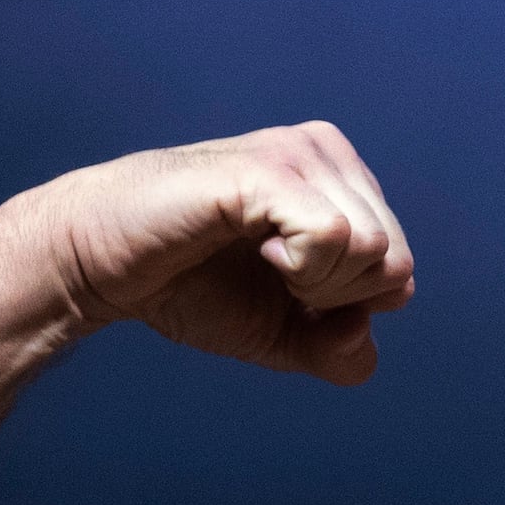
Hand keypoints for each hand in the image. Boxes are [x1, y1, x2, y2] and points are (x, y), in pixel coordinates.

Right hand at [22, 122, 416, 382]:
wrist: (104, 267)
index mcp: (341, 180)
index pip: (399, 269)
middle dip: (336, 299)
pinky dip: (302, 270)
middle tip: (271, 277)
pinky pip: (333, 236)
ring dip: (315, 285)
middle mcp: (326, 152)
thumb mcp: (282, 336)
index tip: (285, 288)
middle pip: (394, 262)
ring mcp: (298, 153)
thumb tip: (362, 336)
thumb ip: (340, 352)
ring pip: (373, 250)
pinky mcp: (267, 168)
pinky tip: (257, 251)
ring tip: (259, 260)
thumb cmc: (190, 288)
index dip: (346, 307)